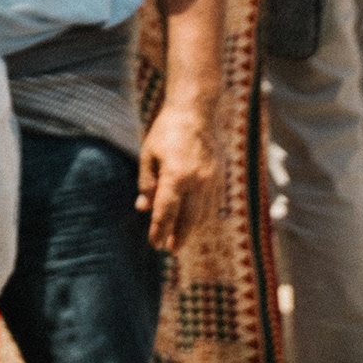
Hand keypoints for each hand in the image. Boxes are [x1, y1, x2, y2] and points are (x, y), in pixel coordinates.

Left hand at [137, 95, 216, 252]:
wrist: (196, 112)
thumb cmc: (166, 131)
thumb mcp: (148, 154)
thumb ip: (147, 183)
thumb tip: (143, 208)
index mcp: (176, 176)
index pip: (166, 212)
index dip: (159, 230)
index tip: (154, 244)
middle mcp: (197, 182)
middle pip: (188, 219)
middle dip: (178, 237)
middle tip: (168, 249)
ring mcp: (211, 181)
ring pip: (203, 214)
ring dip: (191, 230)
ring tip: (179, 240)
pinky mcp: (219, 178)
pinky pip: (212, 204)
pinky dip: (202, 217)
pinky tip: (194, 222)